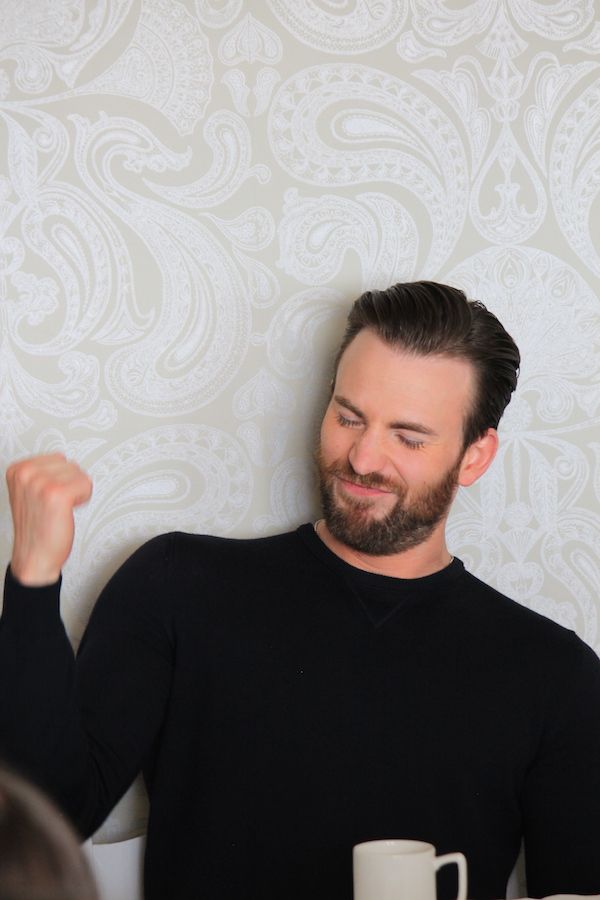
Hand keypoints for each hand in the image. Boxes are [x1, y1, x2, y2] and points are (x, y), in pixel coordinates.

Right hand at [6, 454, 92, 585]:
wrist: (34, 556)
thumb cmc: (36, 527)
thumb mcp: (29, 492)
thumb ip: (41, 473)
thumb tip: (64, 461)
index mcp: (18, 470)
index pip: (57, 458)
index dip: (60, 479)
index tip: (49, 496)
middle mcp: (26, 474)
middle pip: (70, 464)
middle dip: (69, 484)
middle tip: (56, 505)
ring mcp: (40, 482)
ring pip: (80, 474)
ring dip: (76, 492)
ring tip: (60, 508)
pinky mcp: (57, 494)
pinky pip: (86, 484)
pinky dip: (84, 498)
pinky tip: (69, 510)